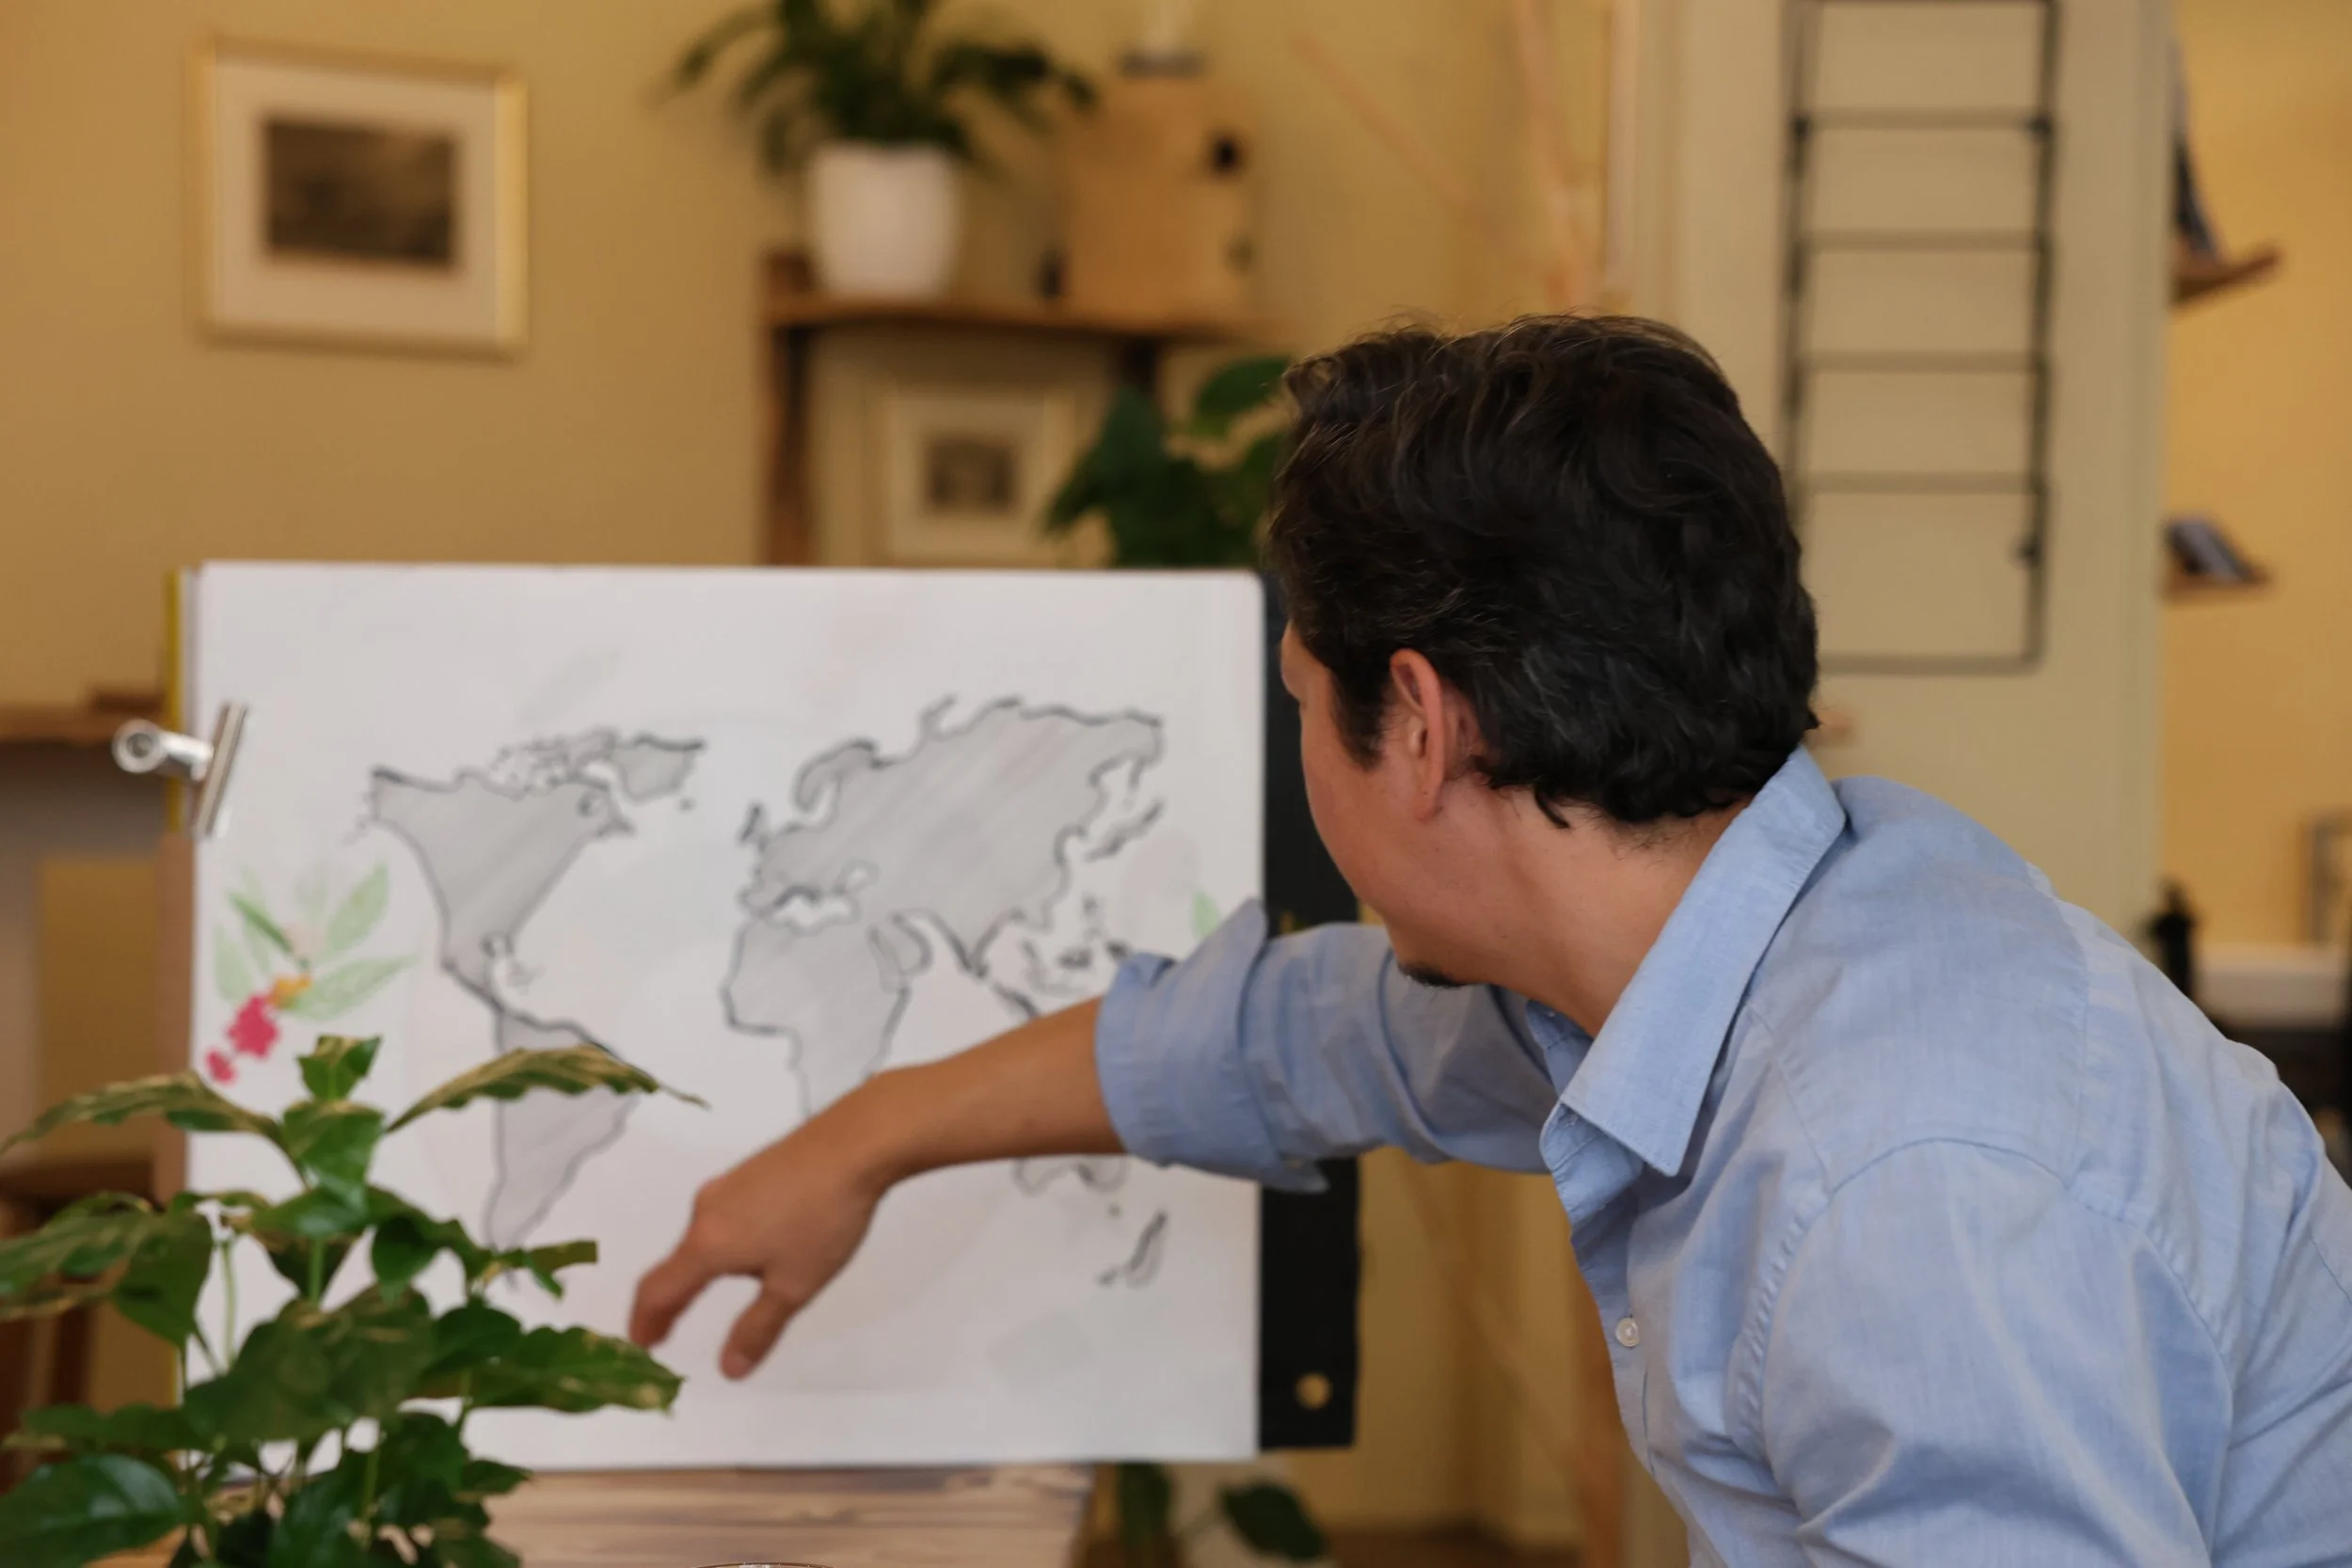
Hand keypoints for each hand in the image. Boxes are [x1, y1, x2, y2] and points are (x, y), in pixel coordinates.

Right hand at [628, 1110, 888, 1378]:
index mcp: (709, 1244)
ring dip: (695, 1269)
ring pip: (701, 1236)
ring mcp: (729, 1184)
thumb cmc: (823, 1220)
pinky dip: (717, 1244)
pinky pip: (722, 1216)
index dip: (646, 1321)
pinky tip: (747, 1248)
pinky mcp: (753, 1170)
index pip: (659, 1289)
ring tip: (702, 1293)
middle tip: (666, 1328)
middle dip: (670, 1299)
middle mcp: (707, 1211)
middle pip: (677, 1261)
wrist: (855, 1143)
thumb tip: (728, 1369)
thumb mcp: (794, 1286)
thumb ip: (758, 1329)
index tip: (641, 1345)